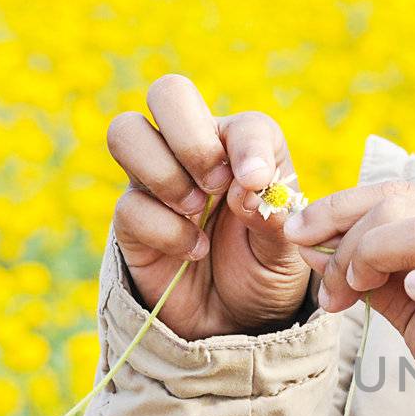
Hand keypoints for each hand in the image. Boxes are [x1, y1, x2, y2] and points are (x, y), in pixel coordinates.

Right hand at [108, 74, 312, 339]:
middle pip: (168, 93)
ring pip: (127, 131)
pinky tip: (192, 252)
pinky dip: (166, 231)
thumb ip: (274, 218)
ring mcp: (157, 180)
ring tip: (198, 211)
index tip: (256, 182)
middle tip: (215, 185)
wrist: (234, 322)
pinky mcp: (132, 217)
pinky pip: (130, 204)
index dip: (247, 147)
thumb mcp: (286, 252)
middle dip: (191, 139)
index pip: (243, 124)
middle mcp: (195, 152)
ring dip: (166, 174)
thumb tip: (245, 188)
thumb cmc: (264, 272)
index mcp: (244, 150)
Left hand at [284, 180, 414, 409]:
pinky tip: (412, 293)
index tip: (299, 235)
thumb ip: (369, 272)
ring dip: (371, 255)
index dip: (339, 207)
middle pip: (402, 203)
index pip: (399, 192)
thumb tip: (311, 244)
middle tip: (329, 288)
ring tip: (355, 294)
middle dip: (346, 238)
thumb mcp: (413, 305)